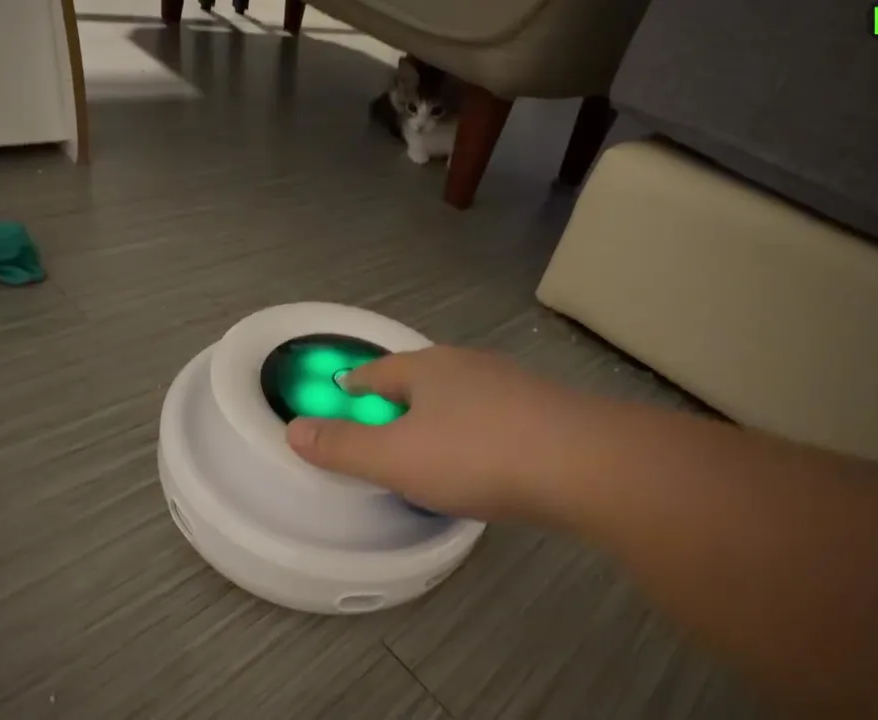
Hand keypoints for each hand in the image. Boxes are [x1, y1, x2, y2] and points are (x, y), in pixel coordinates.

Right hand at [286, 346, 569, 520]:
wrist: (584, 464)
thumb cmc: (477, 456)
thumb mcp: (396, 458)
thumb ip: (344, 446)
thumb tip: (293, 428)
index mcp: (428, 368)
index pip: (378, 372)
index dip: (354, 388)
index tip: (341, 397)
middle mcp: (470, 365)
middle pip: (423, 380)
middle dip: (403, 402)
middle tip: (383, 431)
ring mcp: (514, 386)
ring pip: (465, 399)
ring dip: (445, 420)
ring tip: (433, 451)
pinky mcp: (548, 414)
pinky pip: (498, 422)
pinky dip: (481, 438)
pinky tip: (485, 464)